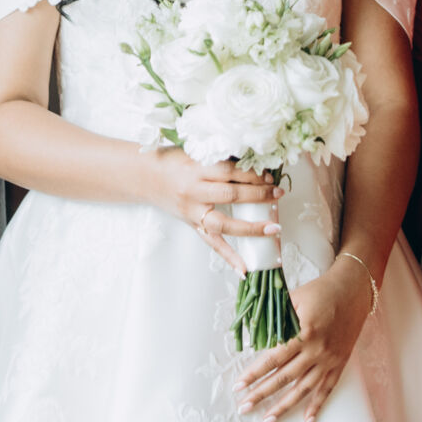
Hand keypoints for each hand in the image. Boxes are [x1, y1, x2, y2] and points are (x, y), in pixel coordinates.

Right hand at [144, 148, 279, 273]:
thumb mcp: (194, 152)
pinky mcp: (191, 224)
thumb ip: (219, 158)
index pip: (229, 171)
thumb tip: (254, 160)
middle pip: (230, 194)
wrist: (143, 176)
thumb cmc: (171, 160)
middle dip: (258, 195)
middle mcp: (194, 191)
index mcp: (196, 169)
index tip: (268, 175)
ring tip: (273, 227)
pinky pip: (212, 243)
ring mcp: (192, 212)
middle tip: (278, 194)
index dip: (251, 174)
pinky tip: (244, 269)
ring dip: (251, 227)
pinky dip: (228, 257)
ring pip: (224, 223)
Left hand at [234, 258, 370, 421]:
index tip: (239, 385)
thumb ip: (274, 317)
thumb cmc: (320, 291)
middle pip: (284, 378)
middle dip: (261, 394)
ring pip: (303, 389)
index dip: (254, 373)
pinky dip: (317, 405)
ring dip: (284, 406)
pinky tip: (307, 420)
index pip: (272, 358)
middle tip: (244, 407)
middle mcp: (316, 350)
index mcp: (303, 332)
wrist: (353, 291)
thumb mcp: (293, 297)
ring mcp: (329, 359)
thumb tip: (252, 334)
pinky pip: (327, 389)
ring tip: (268, 420)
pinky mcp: (339, 363)